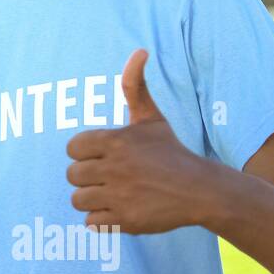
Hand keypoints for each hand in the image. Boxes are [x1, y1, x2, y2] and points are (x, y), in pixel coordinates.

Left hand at [65, 49, 219, 233]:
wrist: (201, 190)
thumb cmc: (170, 151)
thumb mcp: (151, 118)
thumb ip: (135, 85)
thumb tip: (140, 50)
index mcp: (115, 141)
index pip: (72, 149)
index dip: (85, 154)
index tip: (104, 157)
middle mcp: (114, 167)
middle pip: (72, 175)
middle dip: (88, 178)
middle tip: (111, 177)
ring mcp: (119, 196)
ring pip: (78, 200)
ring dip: (93, 199)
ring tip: (115, 194)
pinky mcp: (125, 221)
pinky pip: (91, 223)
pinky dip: (102, 220)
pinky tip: (119, 210)